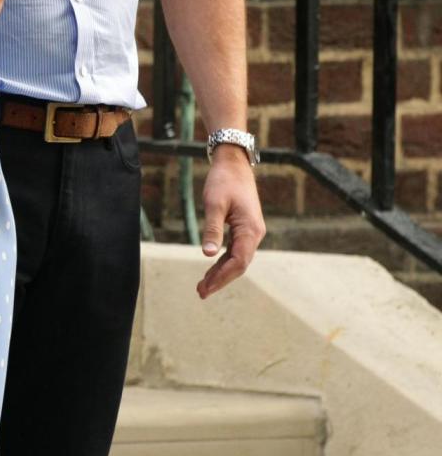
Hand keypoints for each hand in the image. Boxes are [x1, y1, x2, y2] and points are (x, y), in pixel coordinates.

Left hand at [196, 146, 264, 299]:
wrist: (234, 163)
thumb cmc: (224, 180)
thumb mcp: (214, 203)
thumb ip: (212, 229)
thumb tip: (208, 254)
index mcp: (250, 229)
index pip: (238, 262)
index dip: (221, 277)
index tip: (205, 287)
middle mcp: (254, 234)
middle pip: (239, 265)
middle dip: (220, 279)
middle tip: (201, 293)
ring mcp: (251, 231)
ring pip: (237, 259)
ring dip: (221, 272)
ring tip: (203, 286)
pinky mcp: (244, 228)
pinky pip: (235, 250)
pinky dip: (223, 261)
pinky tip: (212, 268)